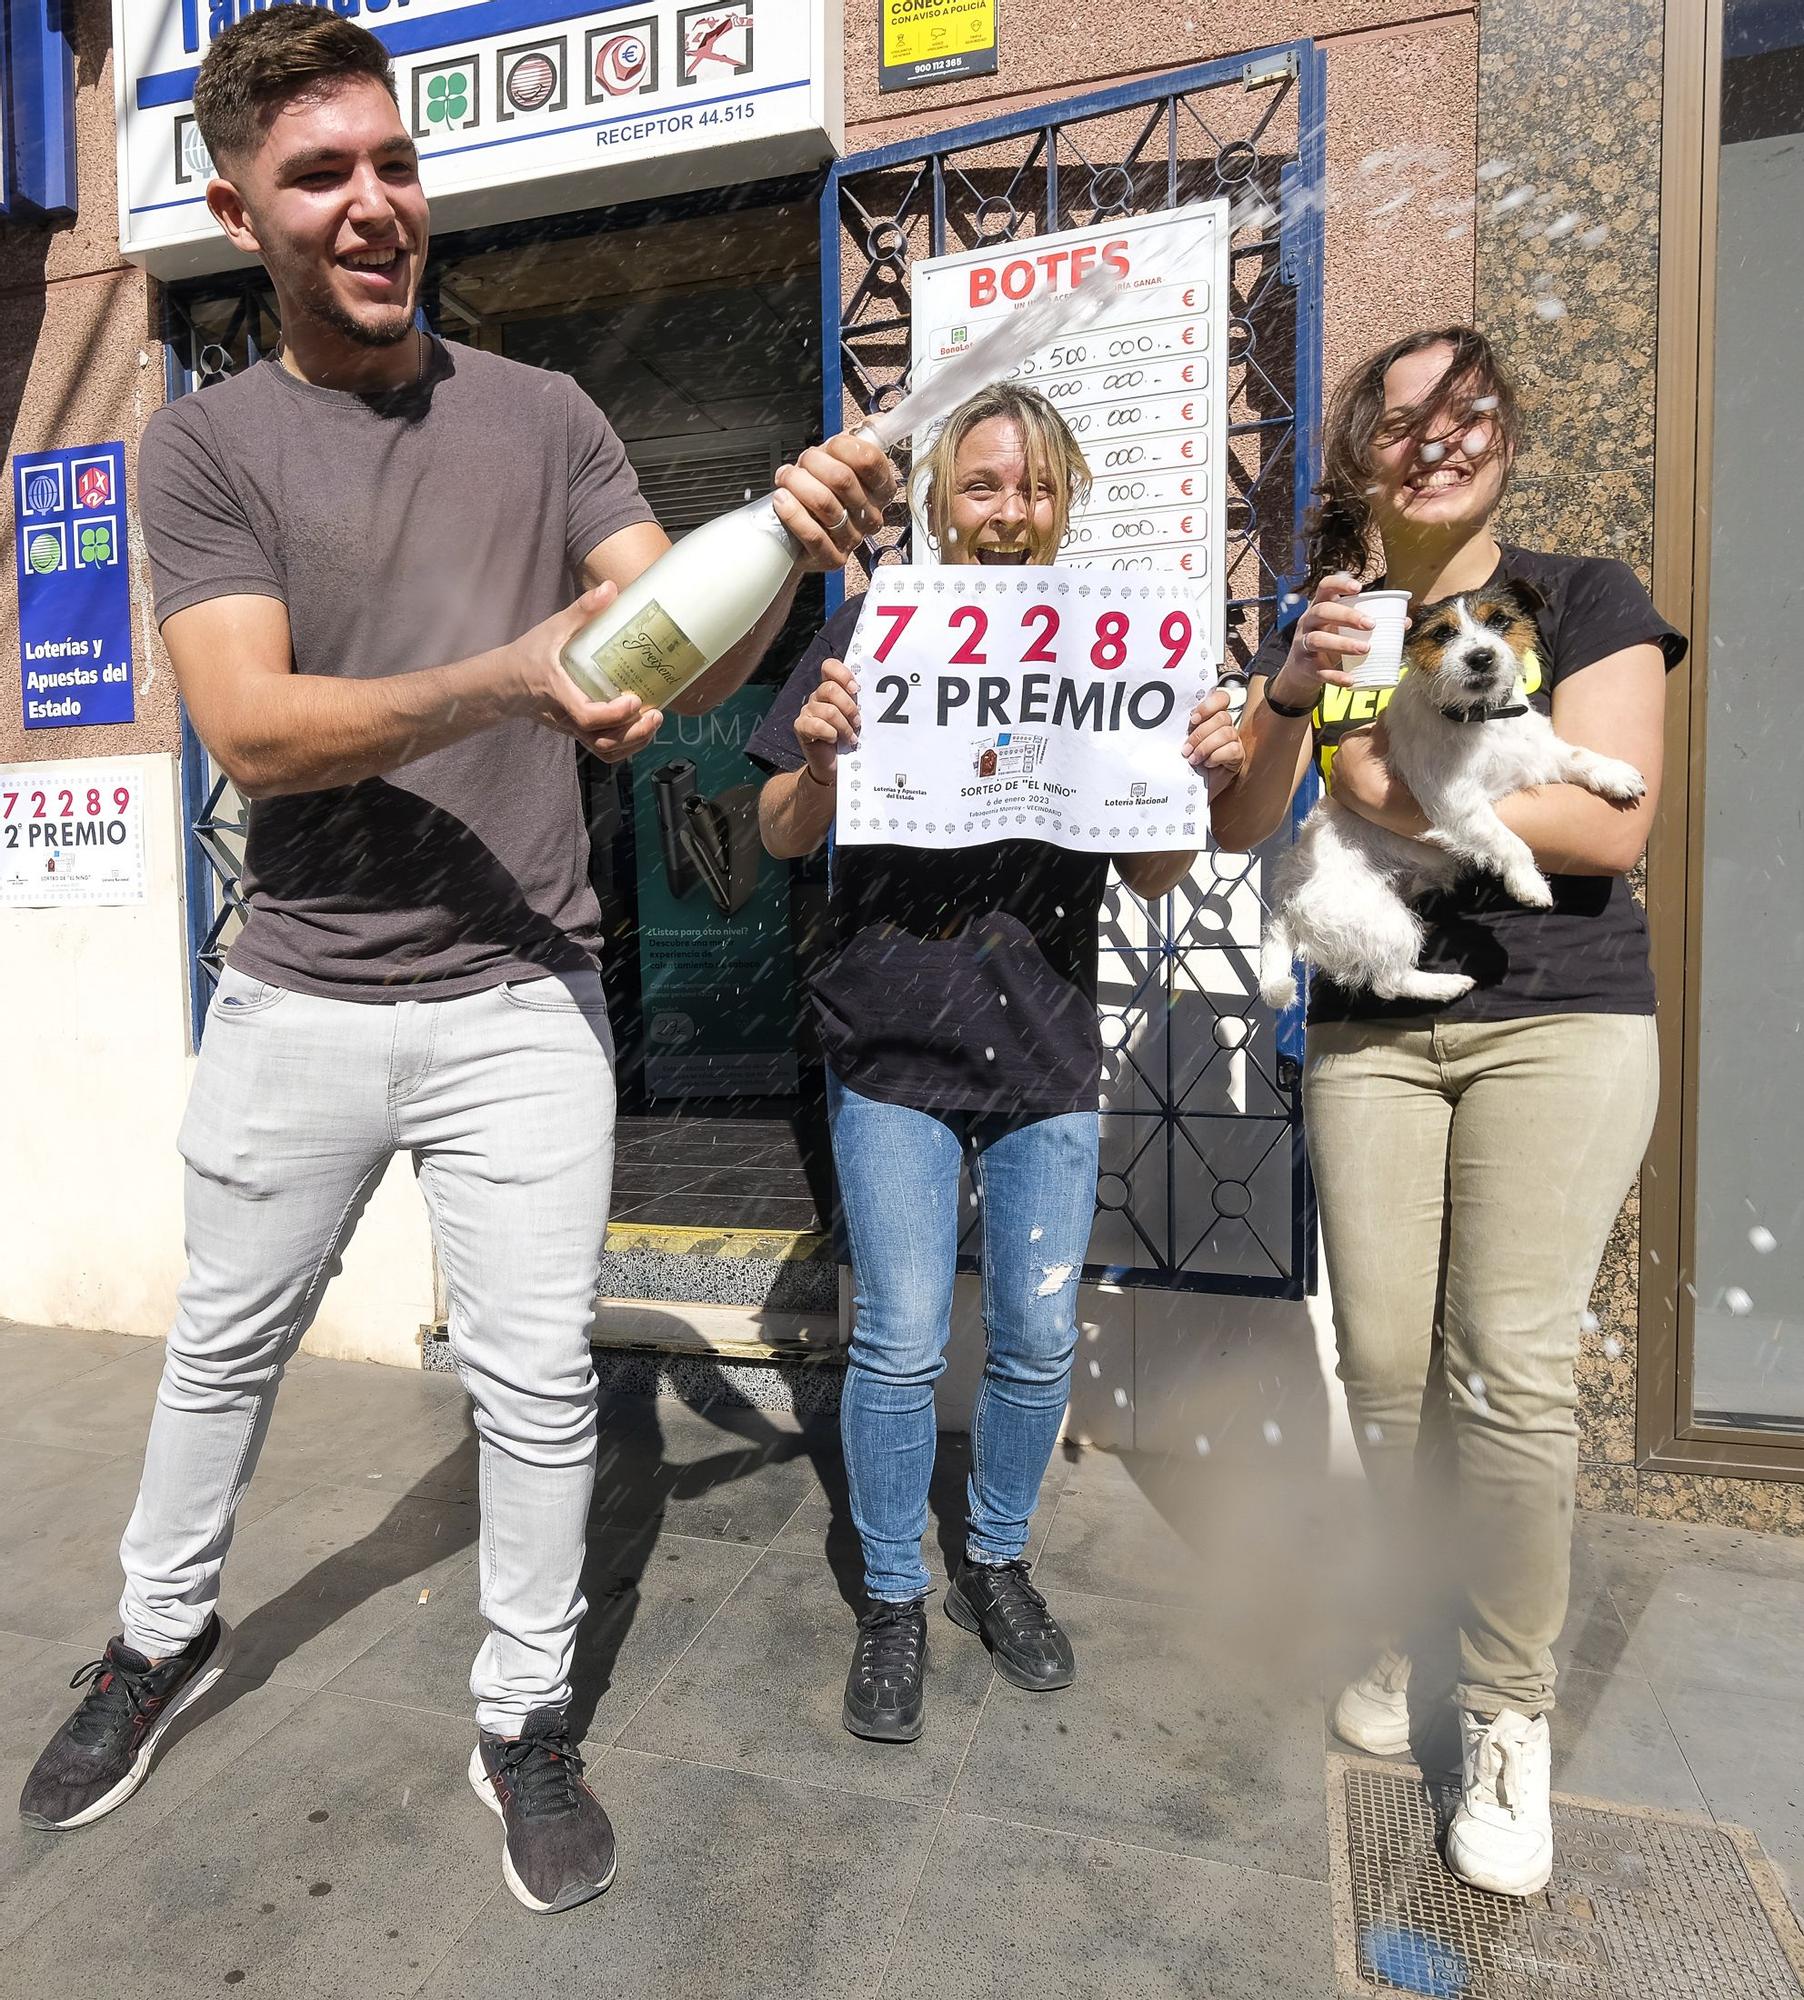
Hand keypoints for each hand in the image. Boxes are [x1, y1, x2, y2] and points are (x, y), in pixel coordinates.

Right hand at [503, 583, 664, 762]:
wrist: (505, 682)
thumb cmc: (529, 654)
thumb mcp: (553, 628)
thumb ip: (582, 610)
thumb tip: (611, 588)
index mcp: (558, 691)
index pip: (586, 716)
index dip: (613, 715)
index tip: (634, 700)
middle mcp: (566, 717)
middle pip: (602, 741)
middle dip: (633, 733)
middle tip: (655, 714)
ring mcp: (572, 728)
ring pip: (604, 750)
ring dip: (633, 742)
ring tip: (653, 722)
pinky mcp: (577, 732)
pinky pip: (602, 749)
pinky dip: (625, 746)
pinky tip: (640, 730)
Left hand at [772, 432, 899, 572]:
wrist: (798, 534)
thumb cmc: (819, 493)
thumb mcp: (838, 463)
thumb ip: (857, 442)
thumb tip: (875, 422)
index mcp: (881, 489)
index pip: (870, 460)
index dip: (843, 446)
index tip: (829, 445)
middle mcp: (870, 515)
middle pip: (842, 479)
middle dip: (813, 462)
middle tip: (801, 463)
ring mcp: (853, 539)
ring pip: (824, 503)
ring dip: (797, 483)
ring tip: (785, 479)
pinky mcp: (832, 558)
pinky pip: (813, 534)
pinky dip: (793, 513)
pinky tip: (782, 500)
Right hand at [793, 656, 859, 784]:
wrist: (832, 767)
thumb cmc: (848, 740)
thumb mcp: (857, 719)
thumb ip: (860, 705)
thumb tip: (877, 696)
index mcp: (831, 689)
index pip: (829, 667)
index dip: (842, 674)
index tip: (856, 689)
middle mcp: (817, 697)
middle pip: (830, 689)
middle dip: (849, 707)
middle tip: (858, 721)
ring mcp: (807, 711)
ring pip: (828, 710)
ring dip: (844, 726)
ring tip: (851, 736)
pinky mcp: (801, 726)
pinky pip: (817, 725)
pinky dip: (831, 734)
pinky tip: (836, 740)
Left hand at [1183, 687, 1243, 791]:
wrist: (1189, 791)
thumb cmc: (1184, 766)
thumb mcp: (1181, 743)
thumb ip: (1184, 729)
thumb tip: (1173, 716)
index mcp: (1211, 719)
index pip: (1221, 698)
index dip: (1209, 705)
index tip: (1192, 719)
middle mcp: (1225, 727)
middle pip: (1222, 717)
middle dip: (1201, 733)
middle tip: (1186, 749)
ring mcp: (1233, 741)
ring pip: (1227, 732)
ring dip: (1206, 747)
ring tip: (1194, 759)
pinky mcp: (1238, 757)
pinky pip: (1233, 749)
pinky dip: (1217, 756)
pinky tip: (1208, 764)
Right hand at [1265, 573, 1391, 711]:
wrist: (1301, 670)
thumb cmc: (1329, 640)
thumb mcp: (1343, 628)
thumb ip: (1368, 623)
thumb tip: (1404, 622)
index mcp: (1319, 606)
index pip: (1324, 587)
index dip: (1339, 584)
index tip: (1358, 588)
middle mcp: (1308, 622)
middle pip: (1322, 611)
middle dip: (1347, 615)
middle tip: (1371, 624)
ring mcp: (1303, 644)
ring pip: (1318, 640)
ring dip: (1342, 644)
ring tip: (1365, 649)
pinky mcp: (1304, 666)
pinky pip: (1319, 670)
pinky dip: (1335, 676)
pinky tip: (1350, 680)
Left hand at [1328, 721, 1429, 835]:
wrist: (1382, 800)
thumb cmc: (1386, 766)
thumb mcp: (1387, 737)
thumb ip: (1385, 721)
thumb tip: (1386, 712)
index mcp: (1348, 739)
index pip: (1366, 732)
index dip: (1380, 737)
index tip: (1391, 743)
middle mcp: (1336, 756)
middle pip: (1357, 751)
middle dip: (1369, 754)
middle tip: (1388, 760)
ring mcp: (1335, 777)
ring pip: (1351, 769)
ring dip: (1363, 770)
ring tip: (1380, 776)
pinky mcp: (1337, 796)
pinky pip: (1348, 786)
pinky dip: (1358, 786)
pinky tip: (1371, 789)